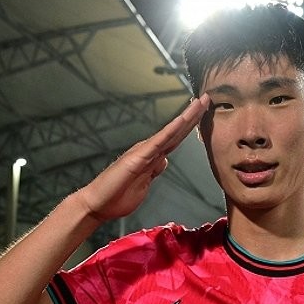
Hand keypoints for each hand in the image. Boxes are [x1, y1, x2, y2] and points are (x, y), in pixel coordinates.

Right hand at [74, 95, 208, 221]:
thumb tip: (164, 160)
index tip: (203, 114)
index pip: (175, 139)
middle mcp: (148, 150)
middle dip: (193, 115)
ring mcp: (143, 152)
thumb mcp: (144, 184)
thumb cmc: (116, 196)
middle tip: (207, 99)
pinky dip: (171, 131)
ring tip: (199, 103)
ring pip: (170, 132)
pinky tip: (181, 121)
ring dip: (186, 117)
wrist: (97, 204)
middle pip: (176, 131)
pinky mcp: (137, 158)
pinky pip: (158, 142)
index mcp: (151, 157)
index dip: (190, 126)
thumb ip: (154, 171)